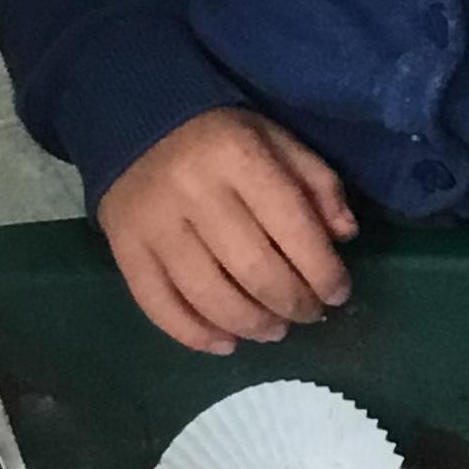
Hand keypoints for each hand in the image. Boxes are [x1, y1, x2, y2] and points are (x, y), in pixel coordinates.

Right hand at [99, 109, 356, 351]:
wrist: (136, 125)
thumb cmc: (220, 138)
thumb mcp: (277, 139)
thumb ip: (317, 182)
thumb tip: (345, 235)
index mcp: (239, 156)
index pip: (292, 226)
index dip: (323, 270)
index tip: (338, 292)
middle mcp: (194, 192)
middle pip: (253, 269)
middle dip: (292, 303)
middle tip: (309, 314)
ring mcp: (154, 225)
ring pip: (209, 295)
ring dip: (251, 325)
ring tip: (275, 330)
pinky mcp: (124, 250)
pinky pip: (159, 305)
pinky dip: (195, 335)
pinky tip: (226, 343)